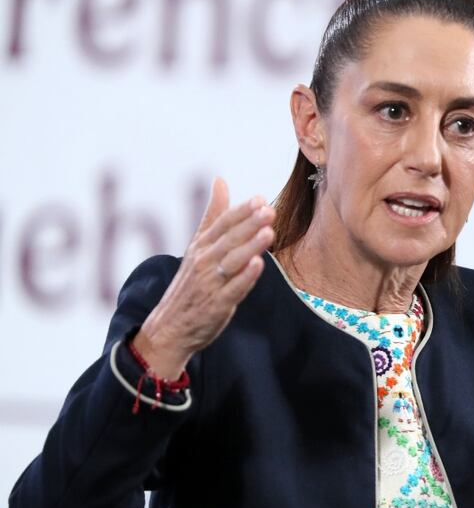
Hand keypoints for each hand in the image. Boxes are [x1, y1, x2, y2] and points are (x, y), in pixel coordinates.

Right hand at [133, 178, 275, 379]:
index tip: (259, 199)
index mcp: (201, 247)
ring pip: (233, 261)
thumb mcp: (198, 246)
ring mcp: (210, 283)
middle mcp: (204, 262)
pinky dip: (245, 277)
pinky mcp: (217, 305)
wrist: (170, 327)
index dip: (241, 211)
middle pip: (229, 239)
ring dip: (250, 246)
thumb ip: (213, 215)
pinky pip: (233, 289)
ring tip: (268, 232)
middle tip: (269, 211)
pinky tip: (258, 265)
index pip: (222, 224)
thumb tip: (221, 180)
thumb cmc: (190, 283)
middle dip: (249, 224)